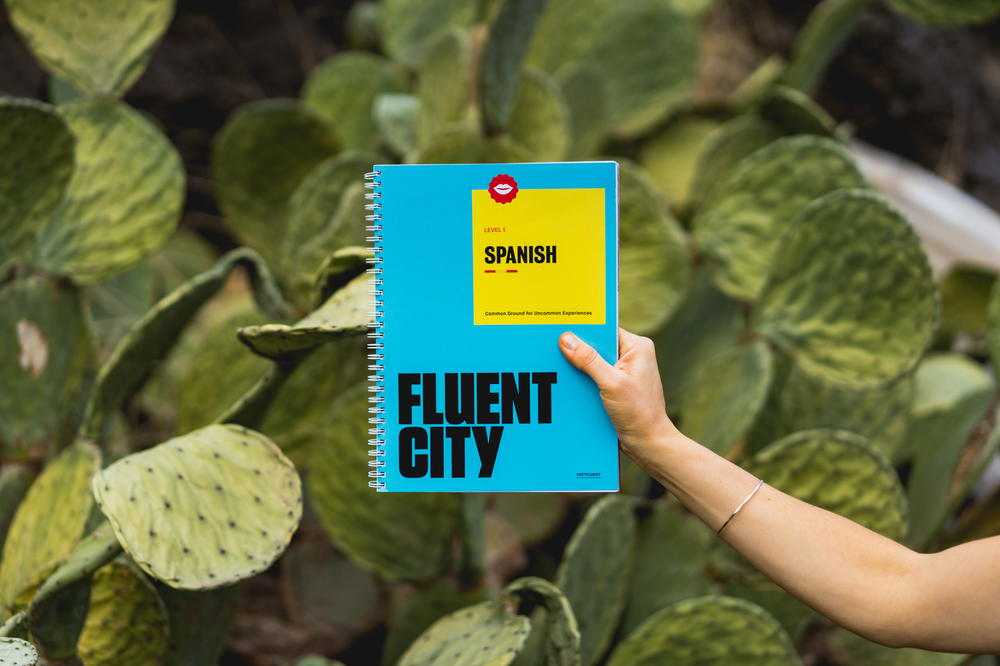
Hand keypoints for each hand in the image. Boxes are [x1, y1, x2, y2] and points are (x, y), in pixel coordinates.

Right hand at [558, 327, 680, 457]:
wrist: (648, 444)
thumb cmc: (638, 413)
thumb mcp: (611, 383)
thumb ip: (589, 360)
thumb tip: (566, 339)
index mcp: (637, 347)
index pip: (604, 330)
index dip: (583, 331)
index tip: (560, 330)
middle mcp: (632, 355)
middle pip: (597, 346)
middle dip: (578, 351)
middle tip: (553, 351)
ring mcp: (624, 371)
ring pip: (593, 362)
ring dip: (579, 369)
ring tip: (558, 369)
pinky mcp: (617, 386)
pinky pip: (595, 377)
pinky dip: (583, 381)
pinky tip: (569, 385)